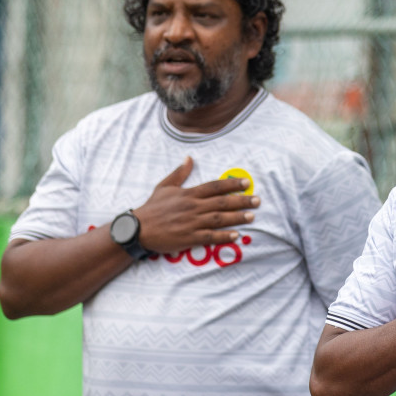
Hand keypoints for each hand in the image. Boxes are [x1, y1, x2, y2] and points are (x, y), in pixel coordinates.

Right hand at [132, 157, 258, 252]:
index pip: (214, 186)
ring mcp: (191, 223)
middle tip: (258, 200)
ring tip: (252, 216)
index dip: (232, 184)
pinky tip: (236, 235)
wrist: (137, 228)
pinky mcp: (188, 237)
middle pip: (221, 202)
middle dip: (242, 201)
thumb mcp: (164, 186)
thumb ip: (179, 173)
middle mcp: (192, 207)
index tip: (247, 183)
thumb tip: (189, 158)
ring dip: (237, 218)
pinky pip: (209, 237)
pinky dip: (223, 236)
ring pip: (219, 219)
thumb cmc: (152, 208)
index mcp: (188, 194)